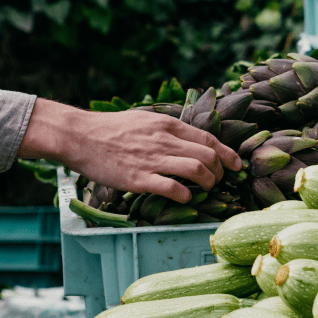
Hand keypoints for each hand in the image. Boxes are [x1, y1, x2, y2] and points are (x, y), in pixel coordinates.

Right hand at [17, 98, 241, 202]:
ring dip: (209, 183)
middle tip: (220, 180)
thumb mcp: (144, 118)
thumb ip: (167, 128)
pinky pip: (172, 189)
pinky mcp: (139, 179)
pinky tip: (186, 199)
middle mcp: (164, 140)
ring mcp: (152, 160)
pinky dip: (186, 196)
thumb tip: (187, 138)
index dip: (227, 153)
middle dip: (221, 171)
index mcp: (167, 125)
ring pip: (197, 171)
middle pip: (208, 156)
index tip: (236, 164)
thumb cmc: (111, 128)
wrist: (80, 136)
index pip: (208, 139)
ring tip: (207, 189)